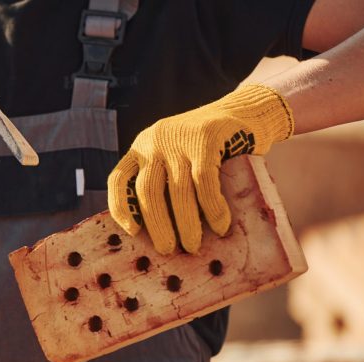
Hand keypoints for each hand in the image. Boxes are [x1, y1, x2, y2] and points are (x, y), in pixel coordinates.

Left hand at [107, 84, 293, 253]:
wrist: (245, 110)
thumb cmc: (209, 147)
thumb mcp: (176, 158)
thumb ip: (164, 181)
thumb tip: (161, 233)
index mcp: (141, 148)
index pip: (118, 179)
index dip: (120, 207)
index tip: (132, 232)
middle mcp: (154, 141)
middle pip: (147, 190)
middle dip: (157, 225)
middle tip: (168, 250)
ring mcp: (179, 139)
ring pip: (178, 191)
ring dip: (186, 224)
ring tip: (193, 246)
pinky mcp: (206, 140)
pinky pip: (204, 183)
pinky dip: (212, 209)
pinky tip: (219, 226)